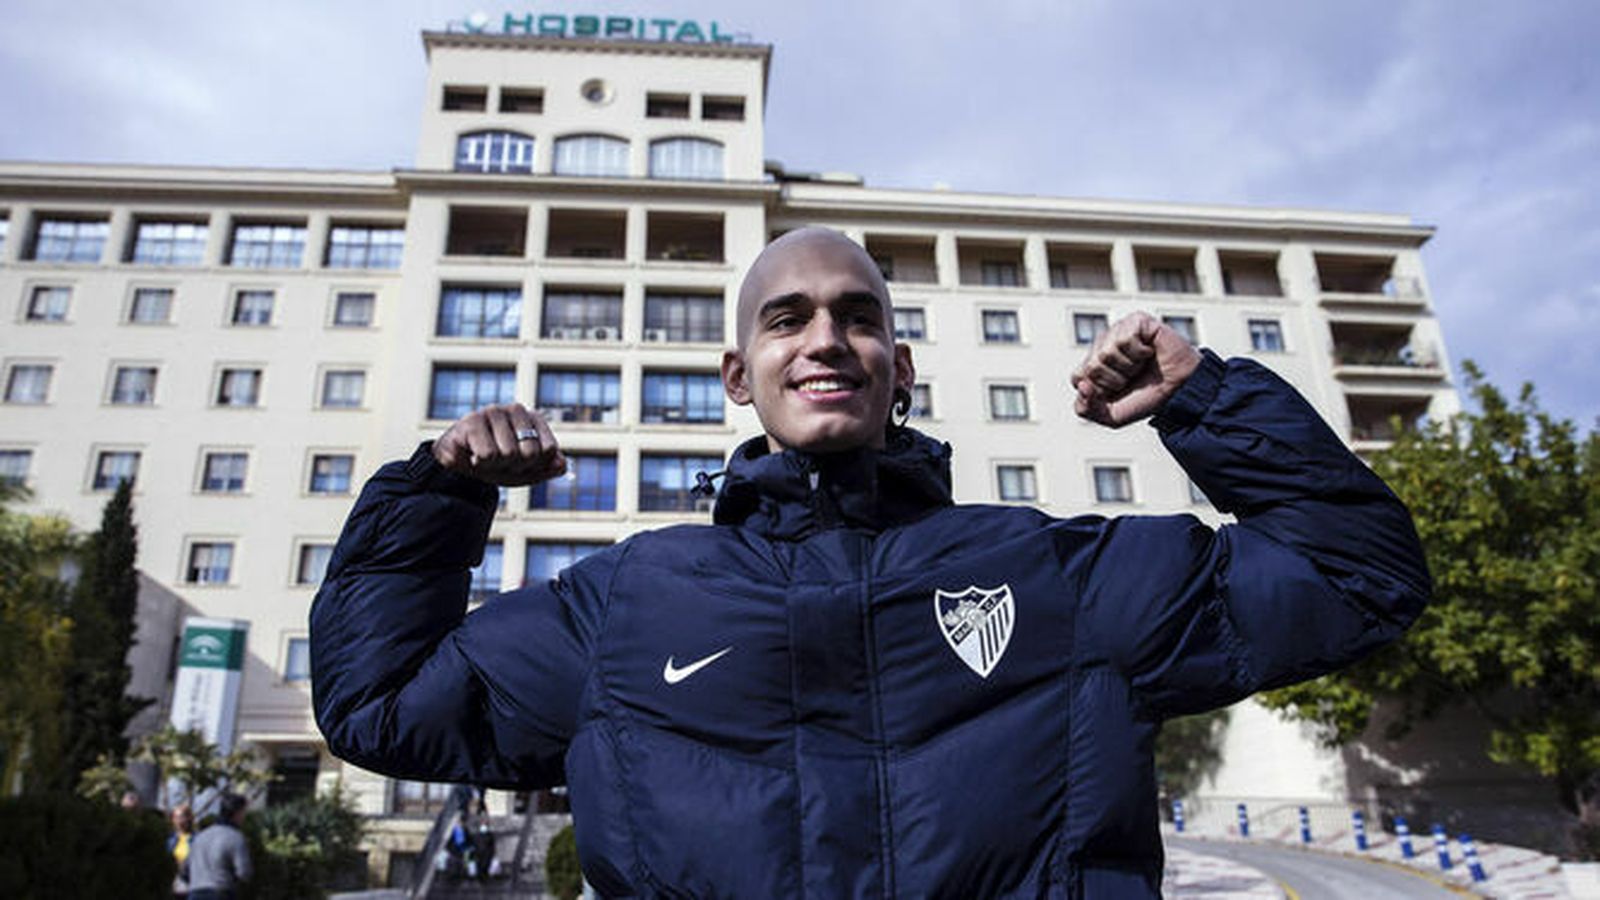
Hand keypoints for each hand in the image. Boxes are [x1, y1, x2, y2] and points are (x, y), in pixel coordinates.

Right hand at [432, 403, 566, 485]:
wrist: (458, 467)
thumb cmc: (496, 465)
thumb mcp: (527, 471)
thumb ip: (549, 468)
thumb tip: (562, 464)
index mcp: (534, 419)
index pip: (549, 450)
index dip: (535, 466)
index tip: (520, 463)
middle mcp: (517, 410)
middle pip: (530, 453)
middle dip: (515, 466)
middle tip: (500, 461)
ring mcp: (494, 411)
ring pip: (508, 454)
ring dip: (496, 465)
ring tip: (485, 457)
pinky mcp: (472, 420)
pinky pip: (487, 454)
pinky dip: (480, 463)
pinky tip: (472, 454)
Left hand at [1071, 312, 1201, 427]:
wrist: (1180, 390)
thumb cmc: (1147, 397)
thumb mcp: (1111, 416)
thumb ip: (1086, 409)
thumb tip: (1082, 385)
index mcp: (1093, 365)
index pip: (1077, 378)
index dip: (1098, 391)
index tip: (1117, 391)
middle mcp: (1102, 346)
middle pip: (1091, 367)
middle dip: (1115, 380)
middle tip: (1133, 378)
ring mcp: (1118, 331)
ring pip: (1106, 353)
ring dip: (1129, 367)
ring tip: (1142, 365)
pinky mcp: (1136, 321)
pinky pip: (1126, 339)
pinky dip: (1140, 352)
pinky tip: (1149, 351)